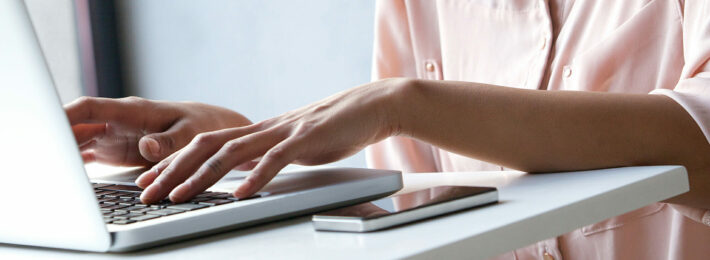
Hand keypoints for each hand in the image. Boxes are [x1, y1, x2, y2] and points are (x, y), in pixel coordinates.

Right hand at [65, 96, 251, 165]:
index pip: (90, 107)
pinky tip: (61, 173)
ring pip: (77, 139)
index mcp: (132, 111)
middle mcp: (117, 120)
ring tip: (49, 170)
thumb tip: (147, 147)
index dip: (66, 115)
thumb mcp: (190, 134)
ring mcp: (113, 134)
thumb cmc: (201, 126)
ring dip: (61, 150)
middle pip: (76, 125)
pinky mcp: (114, 148)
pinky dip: (72, 161)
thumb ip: (169, 142)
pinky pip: (86, 152)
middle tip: (42, 156)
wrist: (208, 128)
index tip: (48, 125)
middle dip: (56, 136)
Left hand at [136, 79, 407, 203]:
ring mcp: (283, 132)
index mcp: (257, 132)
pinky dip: (257, 177)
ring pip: (232, 153)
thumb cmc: (332, 127)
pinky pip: (276, 159)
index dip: (174, 161)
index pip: (205, 144)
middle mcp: (263, 130)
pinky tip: (241, 194)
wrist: (369, 107)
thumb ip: (265, 155)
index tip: (150, 180)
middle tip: (147, 191)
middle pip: (206, 146)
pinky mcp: (306, 139)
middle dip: (173, 169)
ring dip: (202, 176)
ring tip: (180, 196)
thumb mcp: (290, 144)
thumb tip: (244, 172)